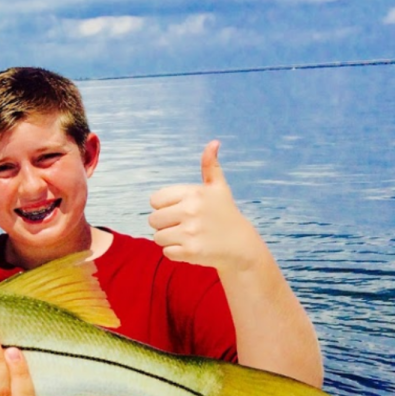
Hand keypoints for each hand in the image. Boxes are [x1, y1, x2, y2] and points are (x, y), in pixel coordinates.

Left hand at [148, 140, 263, 272]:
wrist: (241, 246)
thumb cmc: (225, 214)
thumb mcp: (219, 188)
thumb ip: (210, 166)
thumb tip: (213, 142)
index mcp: (193, 193)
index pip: (155, 200)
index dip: (165, 206)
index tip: (182, 209)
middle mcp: (191, 210)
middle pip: (153, 220)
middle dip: (166, 224)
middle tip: (186, 225)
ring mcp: (190, 232)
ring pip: (157, 237)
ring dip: (170, 239)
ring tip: (190, 236)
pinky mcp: (190, 252)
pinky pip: (166, 252)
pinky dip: (176, 253)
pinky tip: (193, 247)